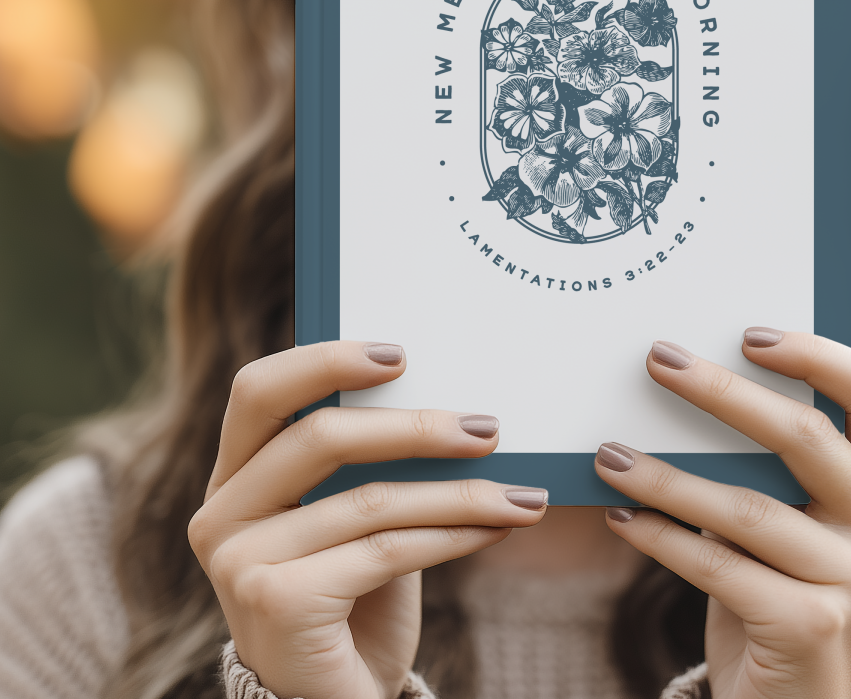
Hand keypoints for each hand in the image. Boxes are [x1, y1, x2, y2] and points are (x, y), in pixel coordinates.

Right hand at [188, 341, 548, 698]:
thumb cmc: (355, 597)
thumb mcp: (358, 517)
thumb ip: (371, 463)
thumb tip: (450, 404)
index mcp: (235, 477)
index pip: (260, 392)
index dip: (325, 361)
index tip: (400, 355)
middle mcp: (221, 515)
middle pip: (319, 438)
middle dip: (416, 428)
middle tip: (488, 429)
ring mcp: (241, 563)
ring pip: (371, 501)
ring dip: (460, 495)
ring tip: (520, 495)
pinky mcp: (277, 604)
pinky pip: (386, 551)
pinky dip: (454, 534)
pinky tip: (497, 527)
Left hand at [596, 329, 850, 698]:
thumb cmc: (779, 600)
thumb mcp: (795, 529)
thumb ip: (772, 470)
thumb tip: (689, 383)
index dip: (818, 354)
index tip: (748, 333)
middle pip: (806, 436)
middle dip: (722, 392)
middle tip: (656, 359)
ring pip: (747, 507)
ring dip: (666, 475)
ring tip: (609, 453)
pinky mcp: (814, 630)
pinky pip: (719, 566)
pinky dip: (661, 537)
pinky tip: (621, 517)